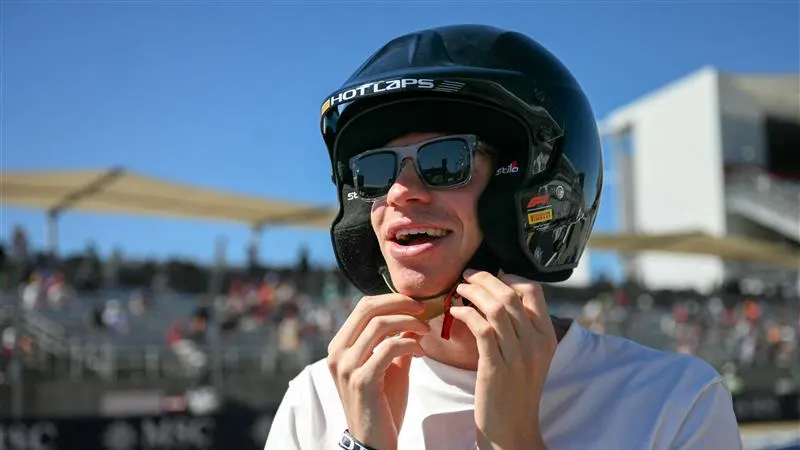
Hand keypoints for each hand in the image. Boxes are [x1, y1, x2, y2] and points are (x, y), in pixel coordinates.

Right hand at [326, 294, 430, 449]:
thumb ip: (396, 341)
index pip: (363, 306)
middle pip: (368, 308)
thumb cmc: (382, 404)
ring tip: (426, 331)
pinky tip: (420, 352)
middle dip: (400, 303)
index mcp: (339, 346)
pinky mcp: (362, 381)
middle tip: (423, 309)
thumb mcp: (389, 366)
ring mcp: (347, 367)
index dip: (391, 299)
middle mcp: (337, 353)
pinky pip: (389, 348)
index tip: (415, 304)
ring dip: (409, 323)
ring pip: (380, 325)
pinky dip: (409, 344)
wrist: (374, 442)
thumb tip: (413, 316)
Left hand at [449, 270, 555, 449]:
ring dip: (473, 292)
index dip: (510, 276)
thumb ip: (522, 329)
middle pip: (510, 295)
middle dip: (485, 279)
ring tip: (459, 289)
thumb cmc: (515, 392)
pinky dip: (465, 314)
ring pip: (495, 308)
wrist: (512, 430)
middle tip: (467, 274)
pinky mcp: (496, 367)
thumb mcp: (529, 357)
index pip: (534, 291)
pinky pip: (481, 328)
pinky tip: (455, 311)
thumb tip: (501, 296)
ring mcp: (518, 356)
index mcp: (548, 337)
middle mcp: (536, 343)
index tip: (491, 275)